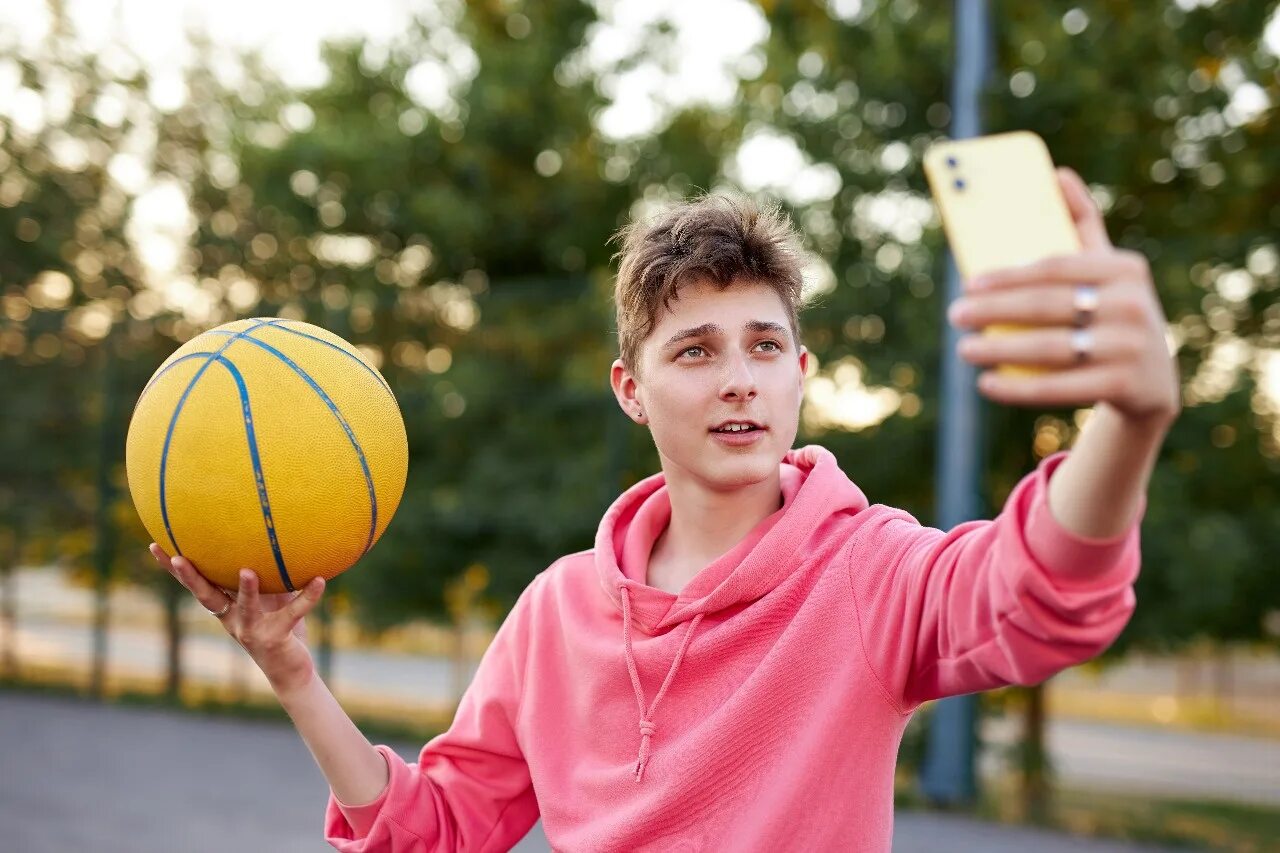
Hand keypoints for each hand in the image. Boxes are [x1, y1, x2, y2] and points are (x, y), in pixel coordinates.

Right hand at [150, 543, 325, 695]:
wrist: (290, 671)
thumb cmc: (278, 627)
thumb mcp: (270, 597)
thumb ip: (266, 574)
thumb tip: (270, 537)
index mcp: (226, 609)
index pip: (196, 584)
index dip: (175, 568)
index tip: (156, 545)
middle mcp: (232, 620)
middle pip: (206, 596)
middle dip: (191, 577)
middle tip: (179, 557)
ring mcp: (252, 630)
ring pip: (246, 608)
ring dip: (246, 589)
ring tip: (248, 571)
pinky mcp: (276, 637)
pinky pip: (294, 613)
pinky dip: (308, 596)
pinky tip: (320, 581)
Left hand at [946, 167, 1180, 425]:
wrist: (1152, 383)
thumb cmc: (1113, 314)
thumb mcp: (1107, 271)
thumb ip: (1082, 226)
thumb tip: (1057, 174)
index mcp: (1125, 268)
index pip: (1056, 266)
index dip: (1008, 275)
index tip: (968, 283)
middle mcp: (1133, 305)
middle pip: (1048, 306)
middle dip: (994, 311)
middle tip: (955, 316)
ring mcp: (1131, 347)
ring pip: (1051, 348)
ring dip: (1000, 350)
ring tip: (964, 349)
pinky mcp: (1124, 386)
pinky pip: (1060, 388)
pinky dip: (1019, 388)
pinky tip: (987, 384)